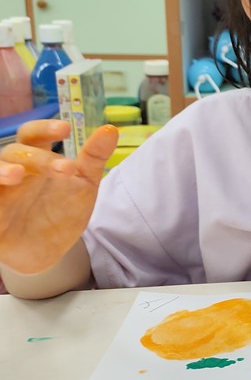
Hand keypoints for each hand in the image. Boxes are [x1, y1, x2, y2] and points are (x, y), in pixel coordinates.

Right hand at [0, 120, 118, 274]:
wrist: (48, 251)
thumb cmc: (61, 211)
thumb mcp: (83, 183)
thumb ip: (94, 157)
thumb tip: (111, 129)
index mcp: (35, 159)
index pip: (33, 135)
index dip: (44, 128)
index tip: (65, 129)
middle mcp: (13, 171)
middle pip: (15, 153)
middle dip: (39, 158)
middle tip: (66, 169)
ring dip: (1, 170)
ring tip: (17, 174)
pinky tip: (0, 202)